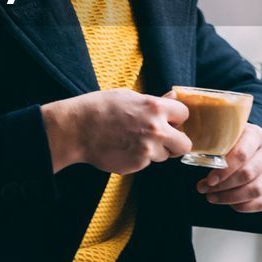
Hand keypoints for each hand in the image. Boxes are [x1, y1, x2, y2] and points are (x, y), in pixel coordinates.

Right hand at [42, 88, 191, 173]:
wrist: (76, 129)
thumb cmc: (100, 108)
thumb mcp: (129, 96)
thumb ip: (154, 101)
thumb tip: (173, 97)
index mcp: (155, 108)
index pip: (184, 114)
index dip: (176, 117)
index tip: (169, 120)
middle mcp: (156, 130)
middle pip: (184, 144)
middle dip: (176, 142)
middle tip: (163, 138)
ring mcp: (147, 150)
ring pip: (164, 156)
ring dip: (155, 151)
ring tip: (134, 141)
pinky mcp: (137, 165)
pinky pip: (147, 163)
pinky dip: (139, 158)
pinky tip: (124, 148)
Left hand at [195, 123, 261, 212]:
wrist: (247, 144)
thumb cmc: (229, 141)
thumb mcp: (222, 135)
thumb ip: (212, 143)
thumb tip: (191, 154)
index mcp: (256, 134)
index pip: (242, 155)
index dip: (224, 170)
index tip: (209, 180)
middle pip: (249, 173)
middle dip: (224, 185)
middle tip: (205, 189)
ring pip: (256, 189)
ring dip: (231, 197)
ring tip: (212, 197)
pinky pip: (261, 202)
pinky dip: (243, 206)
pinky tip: (228, 203)